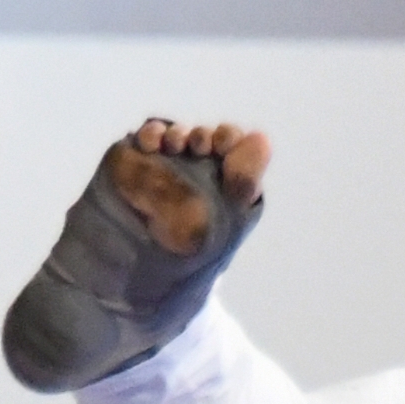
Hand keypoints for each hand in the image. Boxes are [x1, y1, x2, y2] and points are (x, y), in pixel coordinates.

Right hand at [110, 119, 268, 254]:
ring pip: (176, 136)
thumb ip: (246, 179)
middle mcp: (201, 164)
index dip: (227, 137)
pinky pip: (149, 140)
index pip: (231, 143)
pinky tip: (150, 145)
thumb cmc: (201, 246)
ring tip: (173, 146)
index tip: (220, 144)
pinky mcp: (143, 161)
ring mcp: (171, 162)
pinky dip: (151, 136)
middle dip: (202, 137)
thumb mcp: (231, 217)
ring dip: (177, 135)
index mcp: (228, 175)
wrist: (157, 267)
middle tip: (198, 146)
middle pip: (204, 137)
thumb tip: (261, 137)